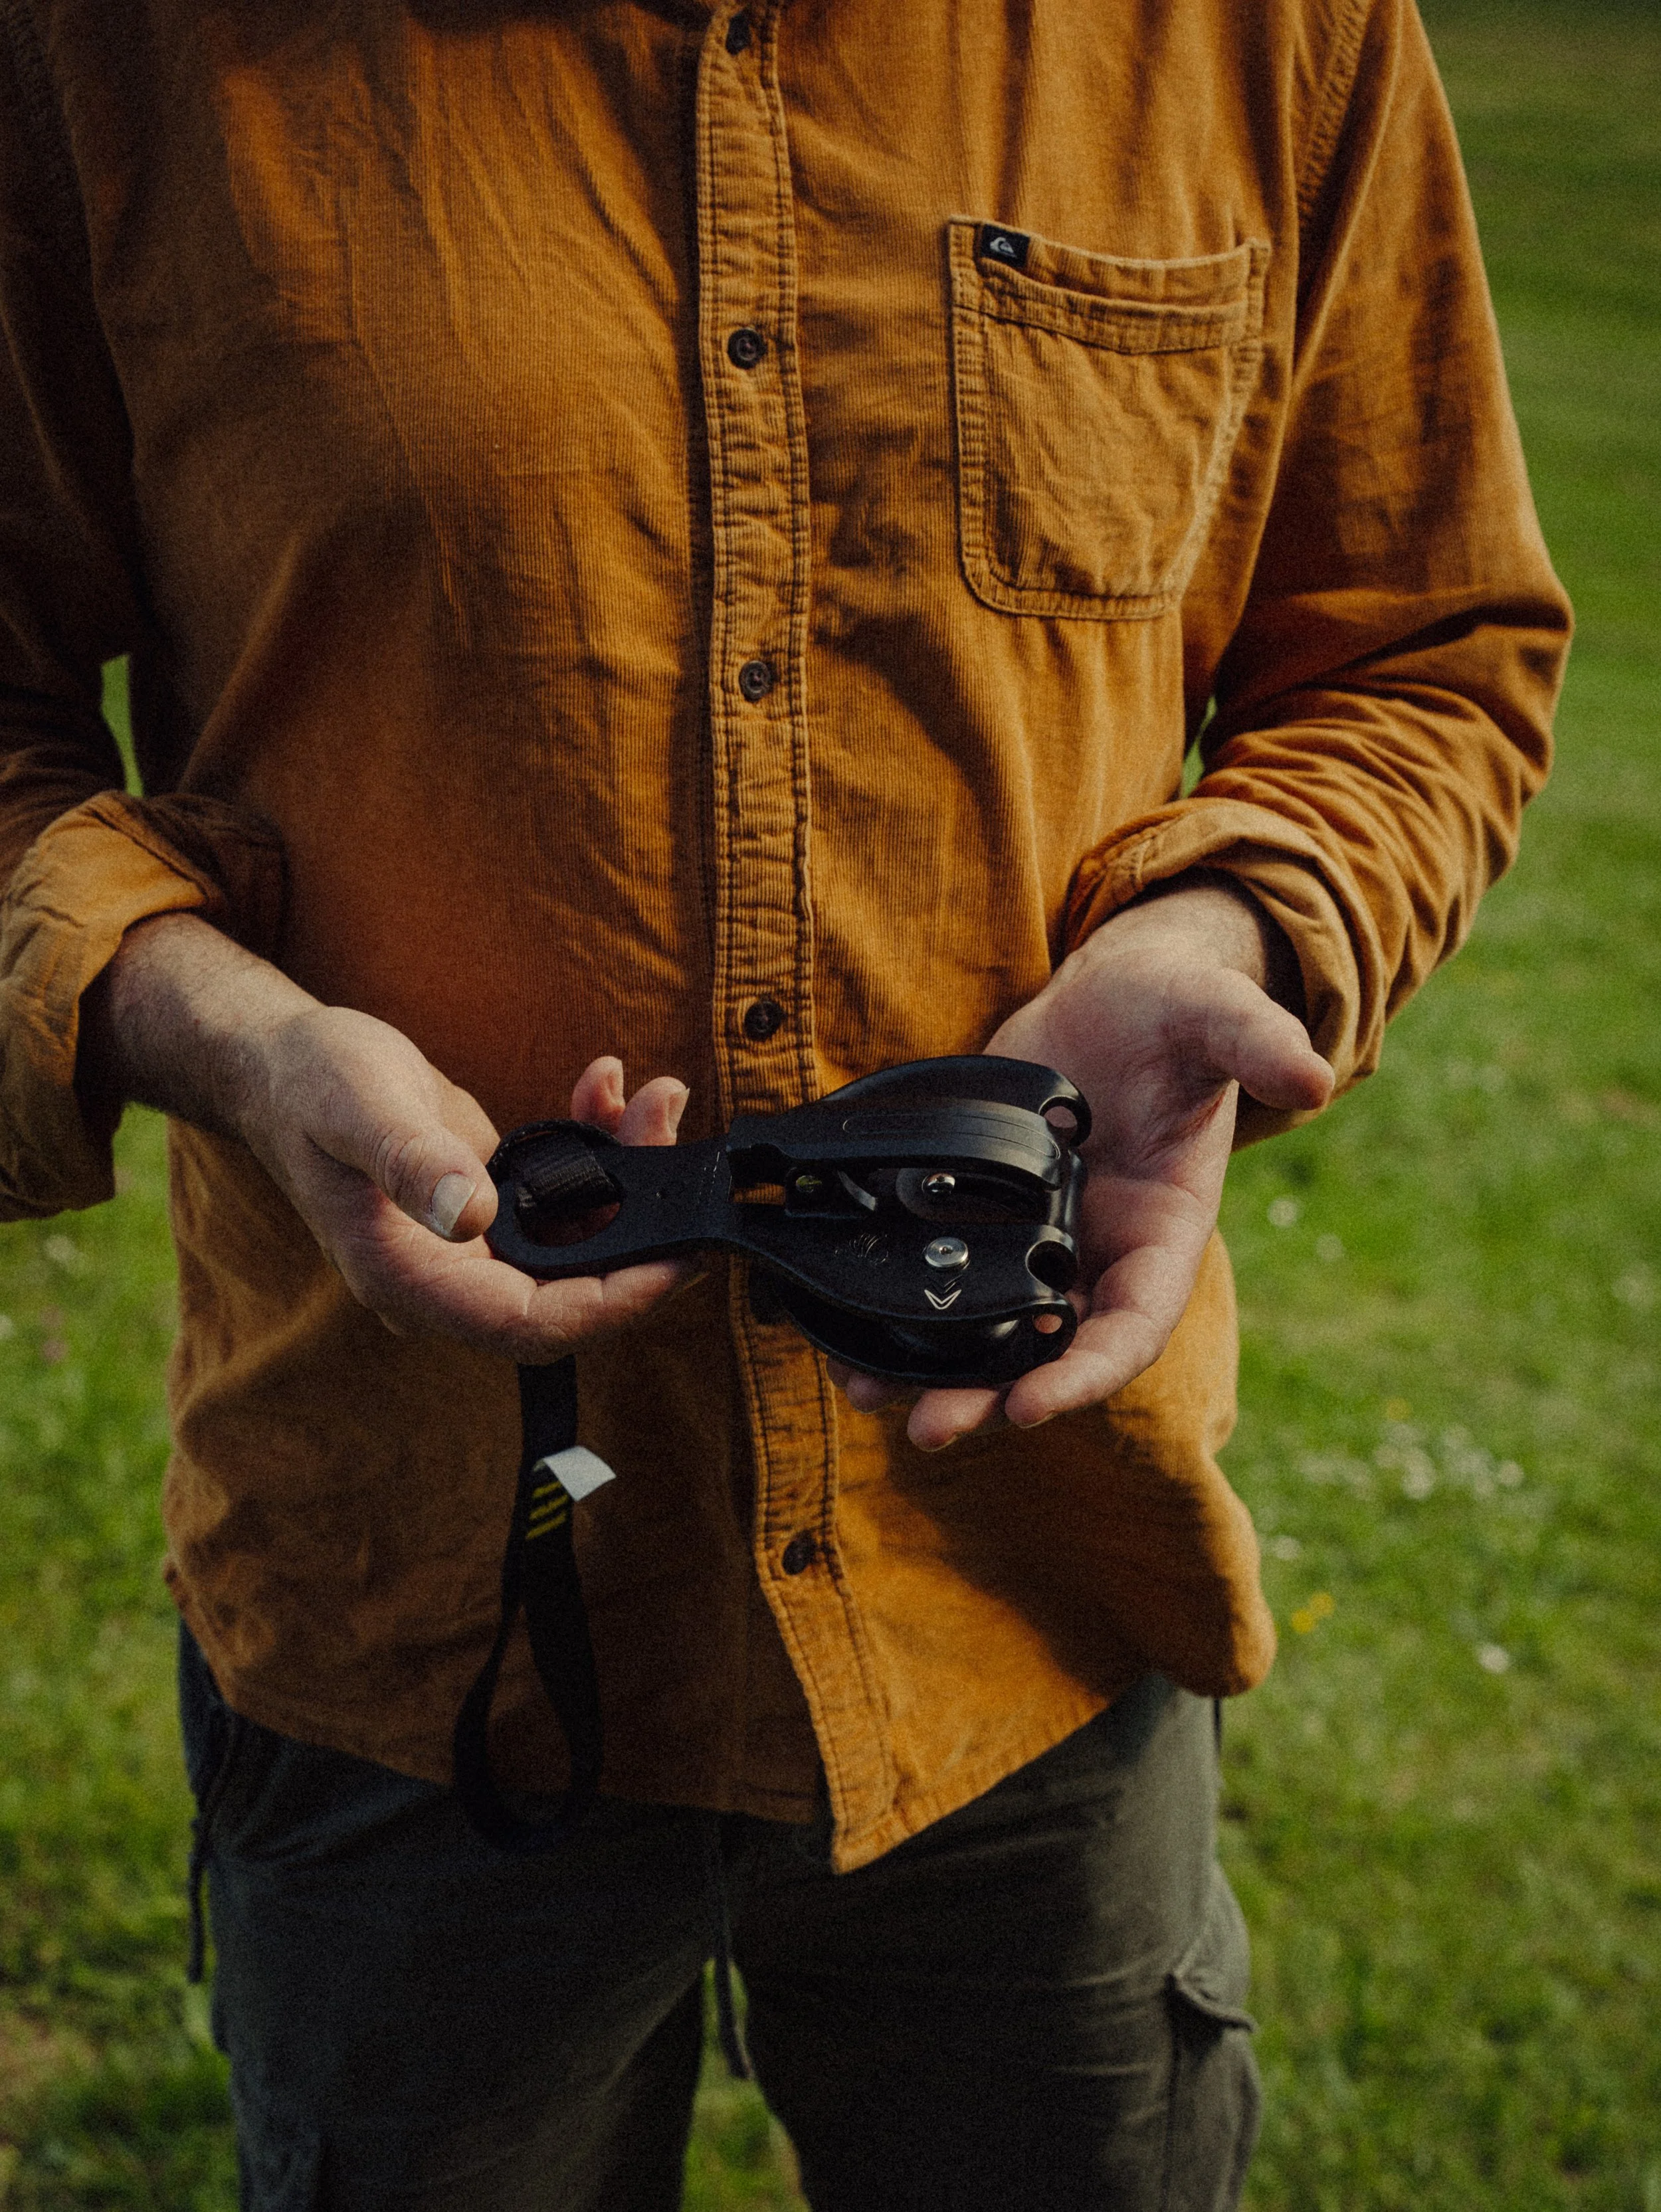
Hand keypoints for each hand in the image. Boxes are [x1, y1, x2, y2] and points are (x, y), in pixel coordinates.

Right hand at [82, 913, 690, 1360]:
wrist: (286, 1064)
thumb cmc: (309, 1083)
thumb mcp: (354, 1106)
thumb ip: (410, 1162)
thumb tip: (472, 1214)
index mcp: (407, 1279)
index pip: (530, 1325)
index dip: (610, 1305)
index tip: (674, 1263)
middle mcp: (447, 1278)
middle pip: (572, 1292)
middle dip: (641, 1231)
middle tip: (679, 1153)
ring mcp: (472, 1248)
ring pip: (581, 1243)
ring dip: (630, 1176)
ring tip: (651, 1098)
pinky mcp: (492, 1210)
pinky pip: (567, 1203)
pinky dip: (601, 1151)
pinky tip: (605, 1091)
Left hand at [832, 877, 1333, 1448]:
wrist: (1113, 992)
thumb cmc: (1175, 1007)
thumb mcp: (1214, 1015)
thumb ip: (1256, 1041)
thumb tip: (1316, 1069)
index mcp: (1164, 1234)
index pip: (1132, 1327)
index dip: (1088, 1373)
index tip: (1034, 1405)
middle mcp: (1097, 1255)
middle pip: (1047, 1352)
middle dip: (991, 1396)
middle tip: (930, 1427)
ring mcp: (1035, 1241)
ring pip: (984, 1330)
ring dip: (931, 1371)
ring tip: (865, 1395)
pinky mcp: (978, 1213)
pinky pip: (936, 1279)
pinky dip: (894, 1313)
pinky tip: (841, 1336)